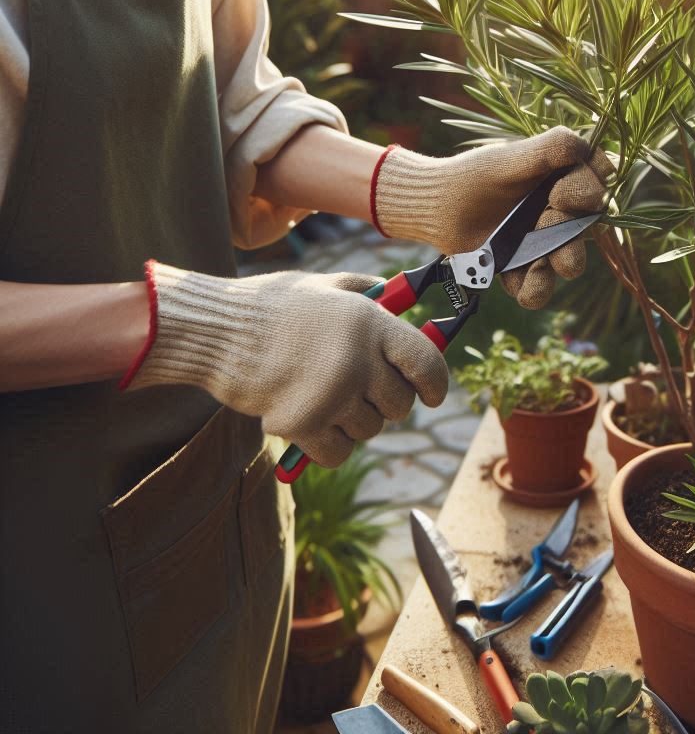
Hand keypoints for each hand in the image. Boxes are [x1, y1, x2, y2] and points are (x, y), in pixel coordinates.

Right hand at [124, 262, 448, 466]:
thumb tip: (396, 291)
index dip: (436, 383)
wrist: (215, 331)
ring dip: (353, 420)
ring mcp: (332, 395)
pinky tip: (310, 421)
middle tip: (360, 390)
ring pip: (369, 429)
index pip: (427, 363)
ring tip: (322, 395)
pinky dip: (329, 445)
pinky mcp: (303, 425)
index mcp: (370, 322)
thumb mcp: (323, 285)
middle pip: (400, 404)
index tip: (432, 394)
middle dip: (386, 401)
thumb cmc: (269, 305)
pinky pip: (339, 452)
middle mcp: (358, 360)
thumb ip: (363, 291)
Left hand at [373, 127, 612, 307]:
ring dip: (563, 263)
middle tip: (551, 219)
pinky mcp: (523, 269)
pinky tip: (524, 291)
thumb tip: (585, 147)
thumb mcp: (510, 158)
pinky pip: (536, 286)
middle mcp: (559, 213)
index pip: (594, 183)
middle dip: (576, 230)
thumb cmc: (474, 175)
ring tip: (547, 266)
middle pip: (584, 227)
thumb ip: (548, 150)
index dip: (589, 190)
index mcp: (562, 180)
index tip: (561, 192)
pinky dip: (533, 291)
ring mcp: (542, 243)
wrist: (436, 206)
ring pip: (566, 260)